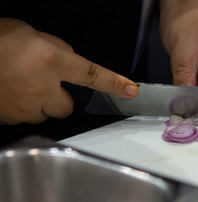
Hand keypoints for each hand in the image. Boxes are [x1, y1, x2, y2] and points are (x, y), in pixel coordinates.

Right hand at [0, 18, 138, 124]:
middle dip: (61, 99)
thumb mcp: (30, 34)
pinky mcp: (9, 118)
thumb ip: (55, 49)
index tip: (131, 90)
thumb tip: (68, 60)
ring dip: (42, 104)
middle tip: (46, 84)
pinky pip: (26, 118)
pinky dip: (23, 108)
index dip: (114, 83)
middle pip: (67, 107)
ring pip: (46, 114)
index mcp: (51, 62)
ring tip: (22, 86)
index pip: (91, 74)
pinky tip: (10, 93)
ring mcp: (24, 106)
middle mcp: (41, 87)